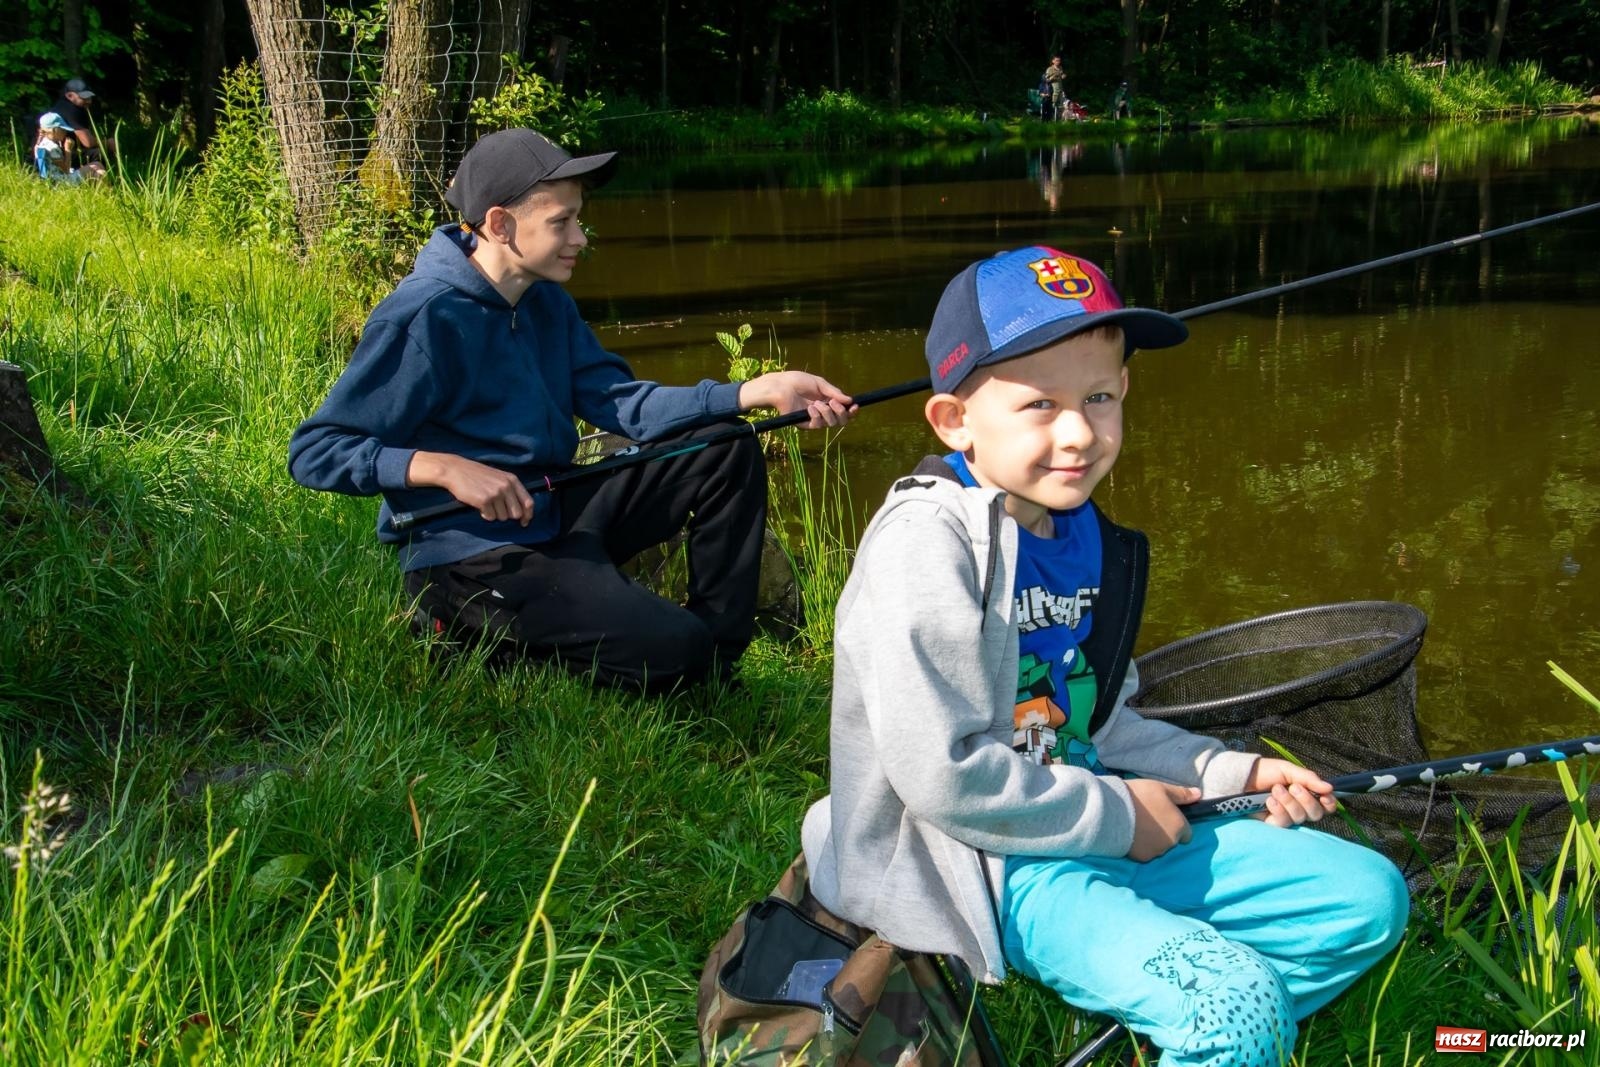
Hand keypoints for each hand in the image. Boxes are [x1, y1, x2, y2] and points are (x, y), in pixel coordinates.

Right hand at [408, 451, 533, 524]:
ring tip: (485, 502)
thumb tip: (520, 512)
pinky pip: (489, 517)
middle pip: (516, 514)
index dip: (528, 515)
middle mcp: (506, 486)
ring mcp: (496, 493)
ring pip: (502, 517)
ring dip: (494, 514)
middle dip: (507, 515)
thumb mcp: (498, 477)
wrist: (456, 470)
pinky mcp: (484, 500)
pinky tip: (478, 504)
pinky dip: (484, 514)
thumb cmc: (477, 475)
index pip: (528, 502)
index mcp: (512, 480)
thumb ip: (511, 491)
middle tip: (496, 509)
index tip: (524, 522)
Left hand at [738, 371, 855, 428]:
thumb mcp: (819, 383)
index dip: (851, 410)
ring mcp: (813, 419)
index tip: (855, 405)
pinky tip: (810, 408)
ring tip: (817, 403)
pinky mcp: (804, 424)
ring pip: (831, 424)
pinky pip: (817, 425)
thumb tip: (850, 400)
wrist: (780, 386)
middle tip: (834, 403)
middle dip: (841, 413)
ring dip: (827, 412)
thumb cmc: (797, 381)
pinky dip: (817, 416)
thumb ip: (834, 392)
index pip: (843, 410)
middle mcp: (822, 412)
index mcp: (827, 401)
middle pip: (841, 421)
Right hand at [1124, 779, 1198, 860]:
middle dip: (1163, 832)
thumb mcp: (1161, 789)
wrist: (1111, 813)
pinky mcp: (1141, 858)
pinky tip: (1130, 834)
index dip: (1177, 825)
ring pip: (1158, 847)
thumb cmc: (1140, 797)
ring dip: (1152, 840)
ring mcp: (1156, 852)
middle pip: (1172, 840)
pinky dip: (1140, 846)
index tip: (1164, 816)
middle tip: (1148, 818)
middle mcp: (1171, 842)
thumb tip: (1199, 794)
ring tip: (1137, 825)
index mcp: (1179, 826)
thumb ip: (1181, 794)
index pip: (1187, 833)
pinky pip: (1144, 852)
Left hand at [1243, 758, 1336, 827]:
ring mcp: (1287, 816)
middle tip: (1293, 787)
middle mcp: (1300, 807)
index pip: (1326, 805)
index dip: (1329, 803)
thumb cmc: (1266, 772)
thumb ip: (1308, 778)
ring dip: (1288, 802)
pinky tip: (1270, 801)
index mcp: (1307, 794)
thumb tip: (1330, 788)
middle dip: (1306, 800)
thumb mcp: (1288, 770)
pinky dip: (1278, 810)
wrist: (1243, 777)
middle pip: (1316, 814)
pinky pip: (1283, 823)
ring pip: (1299, 817)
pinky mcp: (1273, 823)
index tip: (1325, 796)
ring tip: (1275, 790)